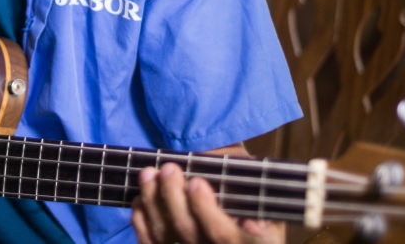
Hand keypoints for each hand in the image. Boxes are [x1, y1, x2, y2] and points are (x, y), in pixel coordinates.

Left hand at [131, 163, 284, 243]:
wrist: (234, 223)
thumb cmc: (248, 201)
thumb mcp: (263, 199)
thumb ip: (256, 199)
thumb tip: (251, 223)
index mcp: (247, 242)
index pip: (222, 234)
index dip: (205, 209)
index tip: (196, 182)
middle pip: (186, 231)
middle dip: (172, 196)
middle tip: (169, 169)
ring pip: (163, 234)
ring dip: (152, 200)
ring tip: (149, 174)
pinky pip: (149, 241)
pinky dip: (141, 217)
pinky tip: (142, 197)